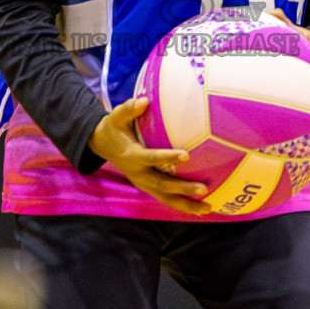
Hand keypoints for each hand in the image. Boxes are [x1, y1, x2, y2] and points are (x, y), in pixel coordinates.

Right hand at [87, 97, 211, 215]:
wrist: (102, 145)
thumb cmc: (114, 128)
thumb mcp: (116, 116)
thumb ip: (129, 108)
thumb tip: (145, 100)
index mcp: (132, 156)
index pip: (152, 158)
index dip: (168, 158)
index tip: (187, 156)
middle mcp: (138, 174)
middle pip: (162, 185)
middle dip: (183, 188)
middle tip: (204, 188)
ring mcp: (142, 183)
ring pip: (165, 198)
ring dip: (186, 204)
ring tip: (208, 208)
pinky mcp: (147, 187)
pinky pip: (165, 198)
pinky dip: (182, 204)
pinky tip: (201, 207)